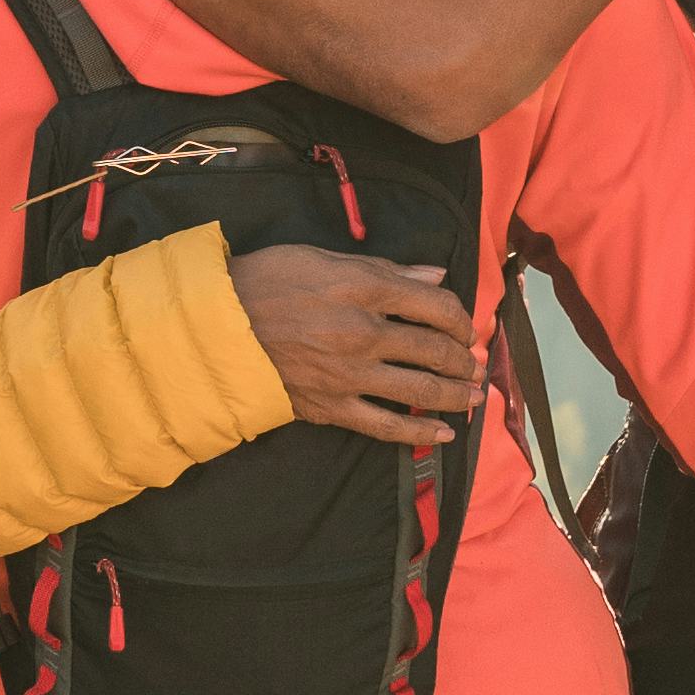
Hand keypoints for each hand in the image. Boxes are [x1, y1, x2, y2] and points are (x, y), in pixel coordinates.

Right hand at [230, 245, 476, 448]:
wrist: (217, 324)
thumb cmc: (268, 280)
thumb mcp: (326, 259)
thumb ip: (386, 270)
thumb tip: (435, 275)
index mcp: (365, 289)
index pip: (436, 305)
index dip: (461, 318)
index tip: (466, 327)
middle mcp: (364, 332)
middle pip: (434, 349)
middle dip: (465, 359)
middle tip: (478, 364)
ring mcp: (349, 374)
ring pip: (420, 390)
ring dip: (457, 395)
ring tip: (474, 397)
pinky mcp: (332, 407)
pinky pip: (386, 427)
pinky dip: (420, 433)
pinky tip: (445, 434)